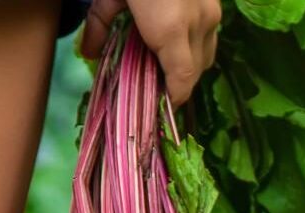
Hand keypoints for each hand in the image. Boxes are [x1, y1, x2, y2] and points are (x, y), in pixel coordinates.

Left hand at [80, 0, 220, 104]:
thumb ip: (99, 23)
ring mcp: (210, 12)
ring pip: (207, 55)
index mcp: (170, 27)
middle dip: (179, 86)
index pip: (182, 78)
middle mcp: (198, 24)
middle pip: (196, 71)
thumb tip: (88, 54)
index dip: (174, 99)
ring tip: (165, 67)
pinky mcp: (215, 4)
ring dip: (190, 66)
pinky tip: (174, 42)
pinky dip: (194, 47)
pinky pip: (209, 37)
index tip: (161, 110)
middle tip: (155, 90)